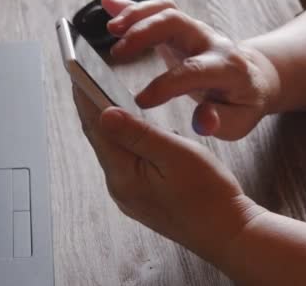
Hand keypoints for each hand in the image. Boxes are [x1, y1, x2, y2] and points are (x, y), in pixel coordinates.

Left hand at [72, 86, 264, 261]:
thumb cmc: (209, 195)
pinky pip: (126, 160)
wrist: (229, 234)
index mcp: (123, 176)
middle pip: (101, 139)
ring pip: (113, 150)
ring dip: (110, 123)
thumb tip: (105, 114)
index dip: (85, 97)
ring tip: (104, 94)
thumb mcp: (176, 155)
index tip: (76, 72)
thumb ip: (138, 134)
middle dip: (93, 108)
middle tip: (86, 77)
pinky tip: (130, 127)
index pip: (96, 128)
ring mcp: (129, 194)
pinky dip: (125, 139)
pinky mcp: (141, 195)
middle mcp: (119, 187)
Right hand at [101, 0, 280, 139]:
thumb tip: (203, 122)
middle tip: (116, 53)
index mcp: (226, 67)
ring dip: (135, 15)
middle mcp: (209, 41)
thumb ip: (220, 122)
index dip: (166, 84)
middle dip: (144, 33)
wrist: (251, 78)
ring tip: (110, 28)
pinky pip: (156, 9)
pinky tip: (108, 4)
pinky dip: (131, 6)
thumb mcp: (237, 121)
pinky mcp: (179, 28)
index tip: (140, 101)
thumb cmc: (240, 103)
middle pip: (176, 23)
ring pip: (165, 10)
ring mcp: (193, 30)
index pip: (193, 70)